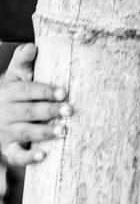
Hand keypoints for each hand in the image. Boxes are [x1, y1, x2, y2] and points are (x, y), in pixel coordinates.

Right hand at [0, 43, 71, 165]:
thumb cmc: (15, 91)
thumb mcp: (16, 74)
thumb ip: (23, 61)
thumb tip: (32, 46)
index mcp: (9, 91)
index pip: (27, 90)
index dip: (45, 91)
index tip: (63, 92)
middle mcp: (6, 112)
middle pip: (28, 112)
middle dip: (49, 111)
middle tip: (70, 110)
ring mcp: (6, 131)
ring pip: (25, 132)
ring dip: (44, 132)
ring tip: (63, 131)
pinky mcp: (8, 147)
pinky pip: (16, 155)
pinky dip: (28, 157)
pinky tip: (44, 155)